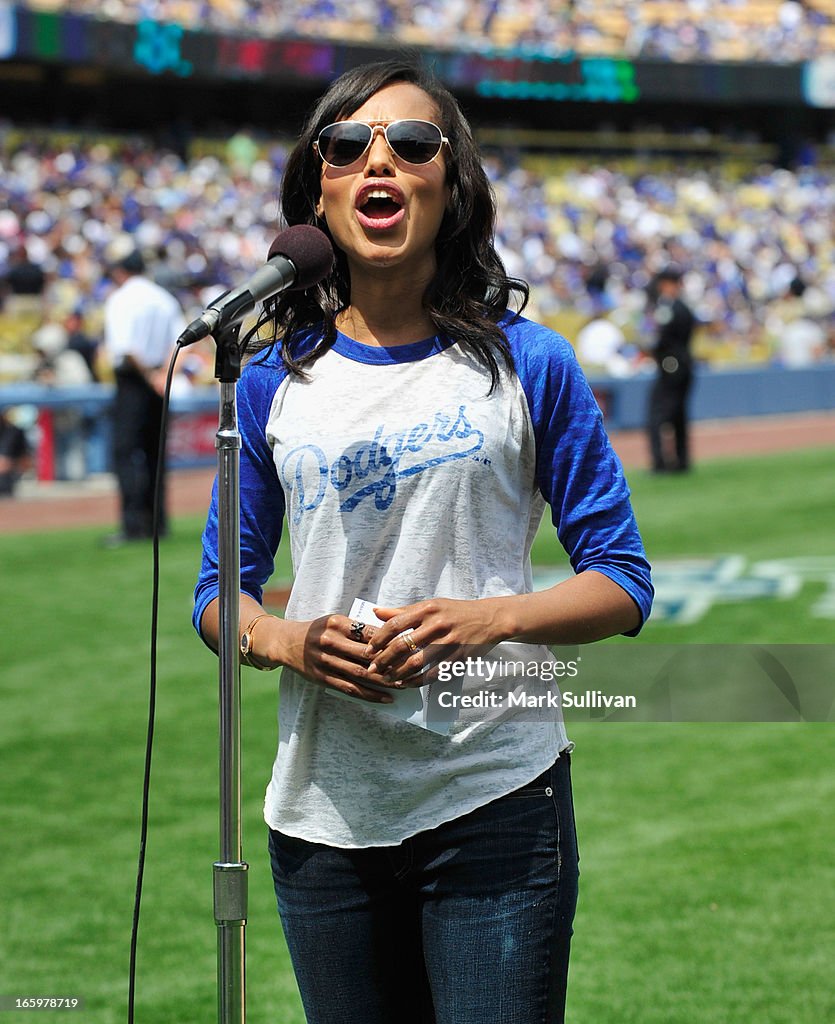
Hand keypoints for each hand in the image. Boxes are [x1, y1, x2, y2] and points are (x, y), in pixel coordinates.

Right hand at [270, 614, 396, 703]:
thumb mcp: (335, 621)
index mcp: (336, 623)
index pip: (369, 632)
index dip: (390, 641)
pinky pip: (350, 688)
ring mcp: (325, 661)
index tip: (408, 646)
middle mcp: (330, 641)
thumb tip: (391, 636)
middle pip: (367, 654)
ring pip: (360, 673)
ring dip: (384, 681)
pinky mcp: (321, 678)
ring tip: (404, 685)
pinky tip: (385, 698)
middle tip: (412, 668)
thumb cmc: (319, 631)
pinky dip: (369, 694)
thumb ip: (358, 627)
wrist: (286, 642)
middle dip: (391, 662)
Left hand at [364, 598, 506, 685]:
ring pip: (416, 663)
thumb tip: (376, 611)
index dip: (378, 639)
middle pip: (403, 646)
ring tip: (388, 679)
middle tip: (373, 669)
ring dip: (398, 674)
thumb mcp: (430, 605)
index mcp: (427, 609)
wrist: (489, 618)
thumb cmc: (455, 611)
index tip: (369, 650)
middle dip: (384, 660)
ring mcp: (448, 642)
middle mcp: (437, 625)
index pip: (395, 624)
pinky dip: (418, 681)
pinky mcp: (458, 657)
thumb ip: (403, 611)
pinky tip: (407, 684)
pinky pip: (434, 673)